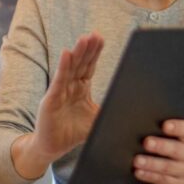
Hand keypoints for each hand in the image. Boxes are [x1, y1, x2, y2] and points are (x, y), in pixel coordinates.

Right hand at [31, 32, 104, 159]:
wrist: (53, 148)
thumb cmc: (73, 133)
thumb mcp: (96, 120)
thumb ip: (110, 111)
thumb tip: (132, 107)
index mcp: (81, 89)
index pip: (89, 67)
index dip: (94, 53)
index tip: (100, 39)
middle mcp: (70, 86)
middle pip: (80, 64)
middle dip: (88, 49)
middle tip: (95, 35)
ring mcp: (60, 91)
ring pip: (70, 69)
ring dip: (77, 53)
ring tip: (84, 39)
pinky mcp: (51, 100)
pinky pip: (58, 81)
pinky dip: (63, 67)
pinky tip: (66, 54)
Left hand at [133, 119, 183, 183]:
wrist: (180, 173)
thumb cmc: (169, 147)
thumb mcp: (169, 135)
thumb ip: (165, 121)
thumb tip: (157, 108)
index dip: (177, 127)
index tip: (164, 125)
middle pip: (177, 150)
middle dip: (161, 146)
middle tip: (146, 142)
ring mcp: (183, 172)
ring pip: (168, 167)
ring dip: (152, 163)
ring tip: (136, 160)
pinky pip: (162, 181)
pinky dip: (149, 176)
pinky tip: (138, 173)